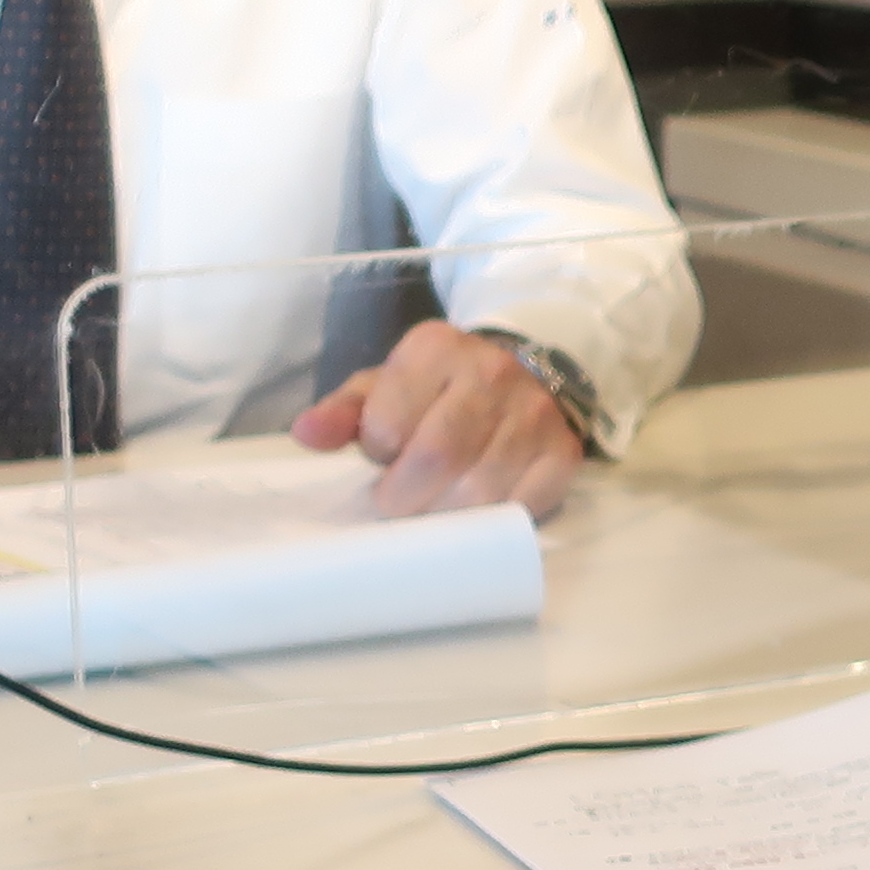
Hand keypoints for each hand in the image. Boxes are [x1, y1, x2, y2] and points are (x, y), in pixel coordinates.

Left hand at [295, 320, 586, 518]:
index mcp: (434, 348)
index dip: (379, 453)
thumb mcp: (383, 388)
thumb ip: (343, 412)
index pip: (388, 424)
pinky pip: (521, 506)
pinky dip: (492, 521)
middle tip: (401, 501)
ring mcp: (534, 412)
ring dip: (447, 514)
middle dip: (406, 497)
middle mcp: (491, 371)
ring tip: (438, 503)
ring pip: (479, 490)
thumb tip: (306, 435)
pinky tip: (479, 506)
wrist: (521, 377)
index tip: (384, 455)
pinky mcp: (563, 452)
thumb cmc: (436, 391)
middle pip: (436, 459)